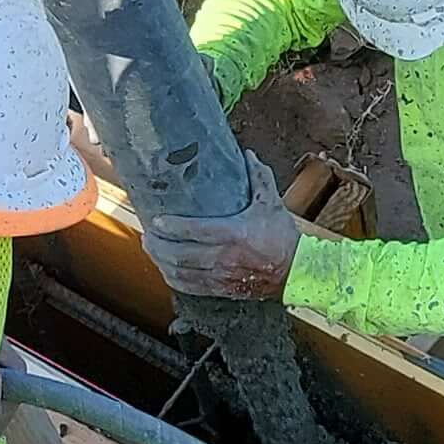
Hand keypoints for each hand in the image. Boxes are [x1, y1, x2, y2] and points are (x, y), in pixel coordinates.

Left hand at [143, 168, 301, 302]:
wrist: (296, 271)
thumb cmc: (283, 236)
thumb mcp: (271, 203)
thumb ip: (258, 177)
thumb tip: (246, 154)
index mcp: (235, 234)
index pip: (194, 231)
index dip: (170, 227)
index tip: (155, 220)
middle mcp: (224, 258)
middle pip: (180, 255)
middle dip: (157, 245)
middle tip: (147, 234)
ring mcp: (221, 277)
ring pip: (180, 273)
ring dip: (160, 262)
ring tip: (151, 249)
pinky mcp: (222, 289)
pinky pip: (190, 287)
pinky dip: (173, 278)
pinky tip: (165, 269)